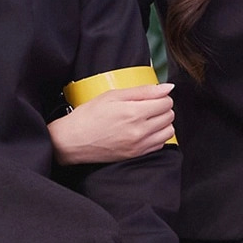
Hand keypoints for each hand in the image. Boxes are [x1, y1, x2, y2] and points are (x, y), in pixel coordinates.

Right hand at [48, 84, 174, 164]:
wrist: (73, 141)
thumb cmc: (89, 116)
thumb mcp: (113, 95)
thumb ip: (143, 90)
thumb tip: (166, 87)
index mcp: (134, 113)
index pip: (166, 102)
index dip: (161, 96)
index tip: (153, 96)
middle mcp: (140, 131)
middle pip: (169, 116)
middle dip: (162, 108)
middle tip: (148, 105)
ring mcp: (139, 145)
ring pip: (169, 131)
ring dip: (162, 122)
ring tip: (148, 118)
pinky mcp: (136, 155)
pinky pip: (160, 144)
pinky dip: (157, 135)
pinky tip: (144, 130)